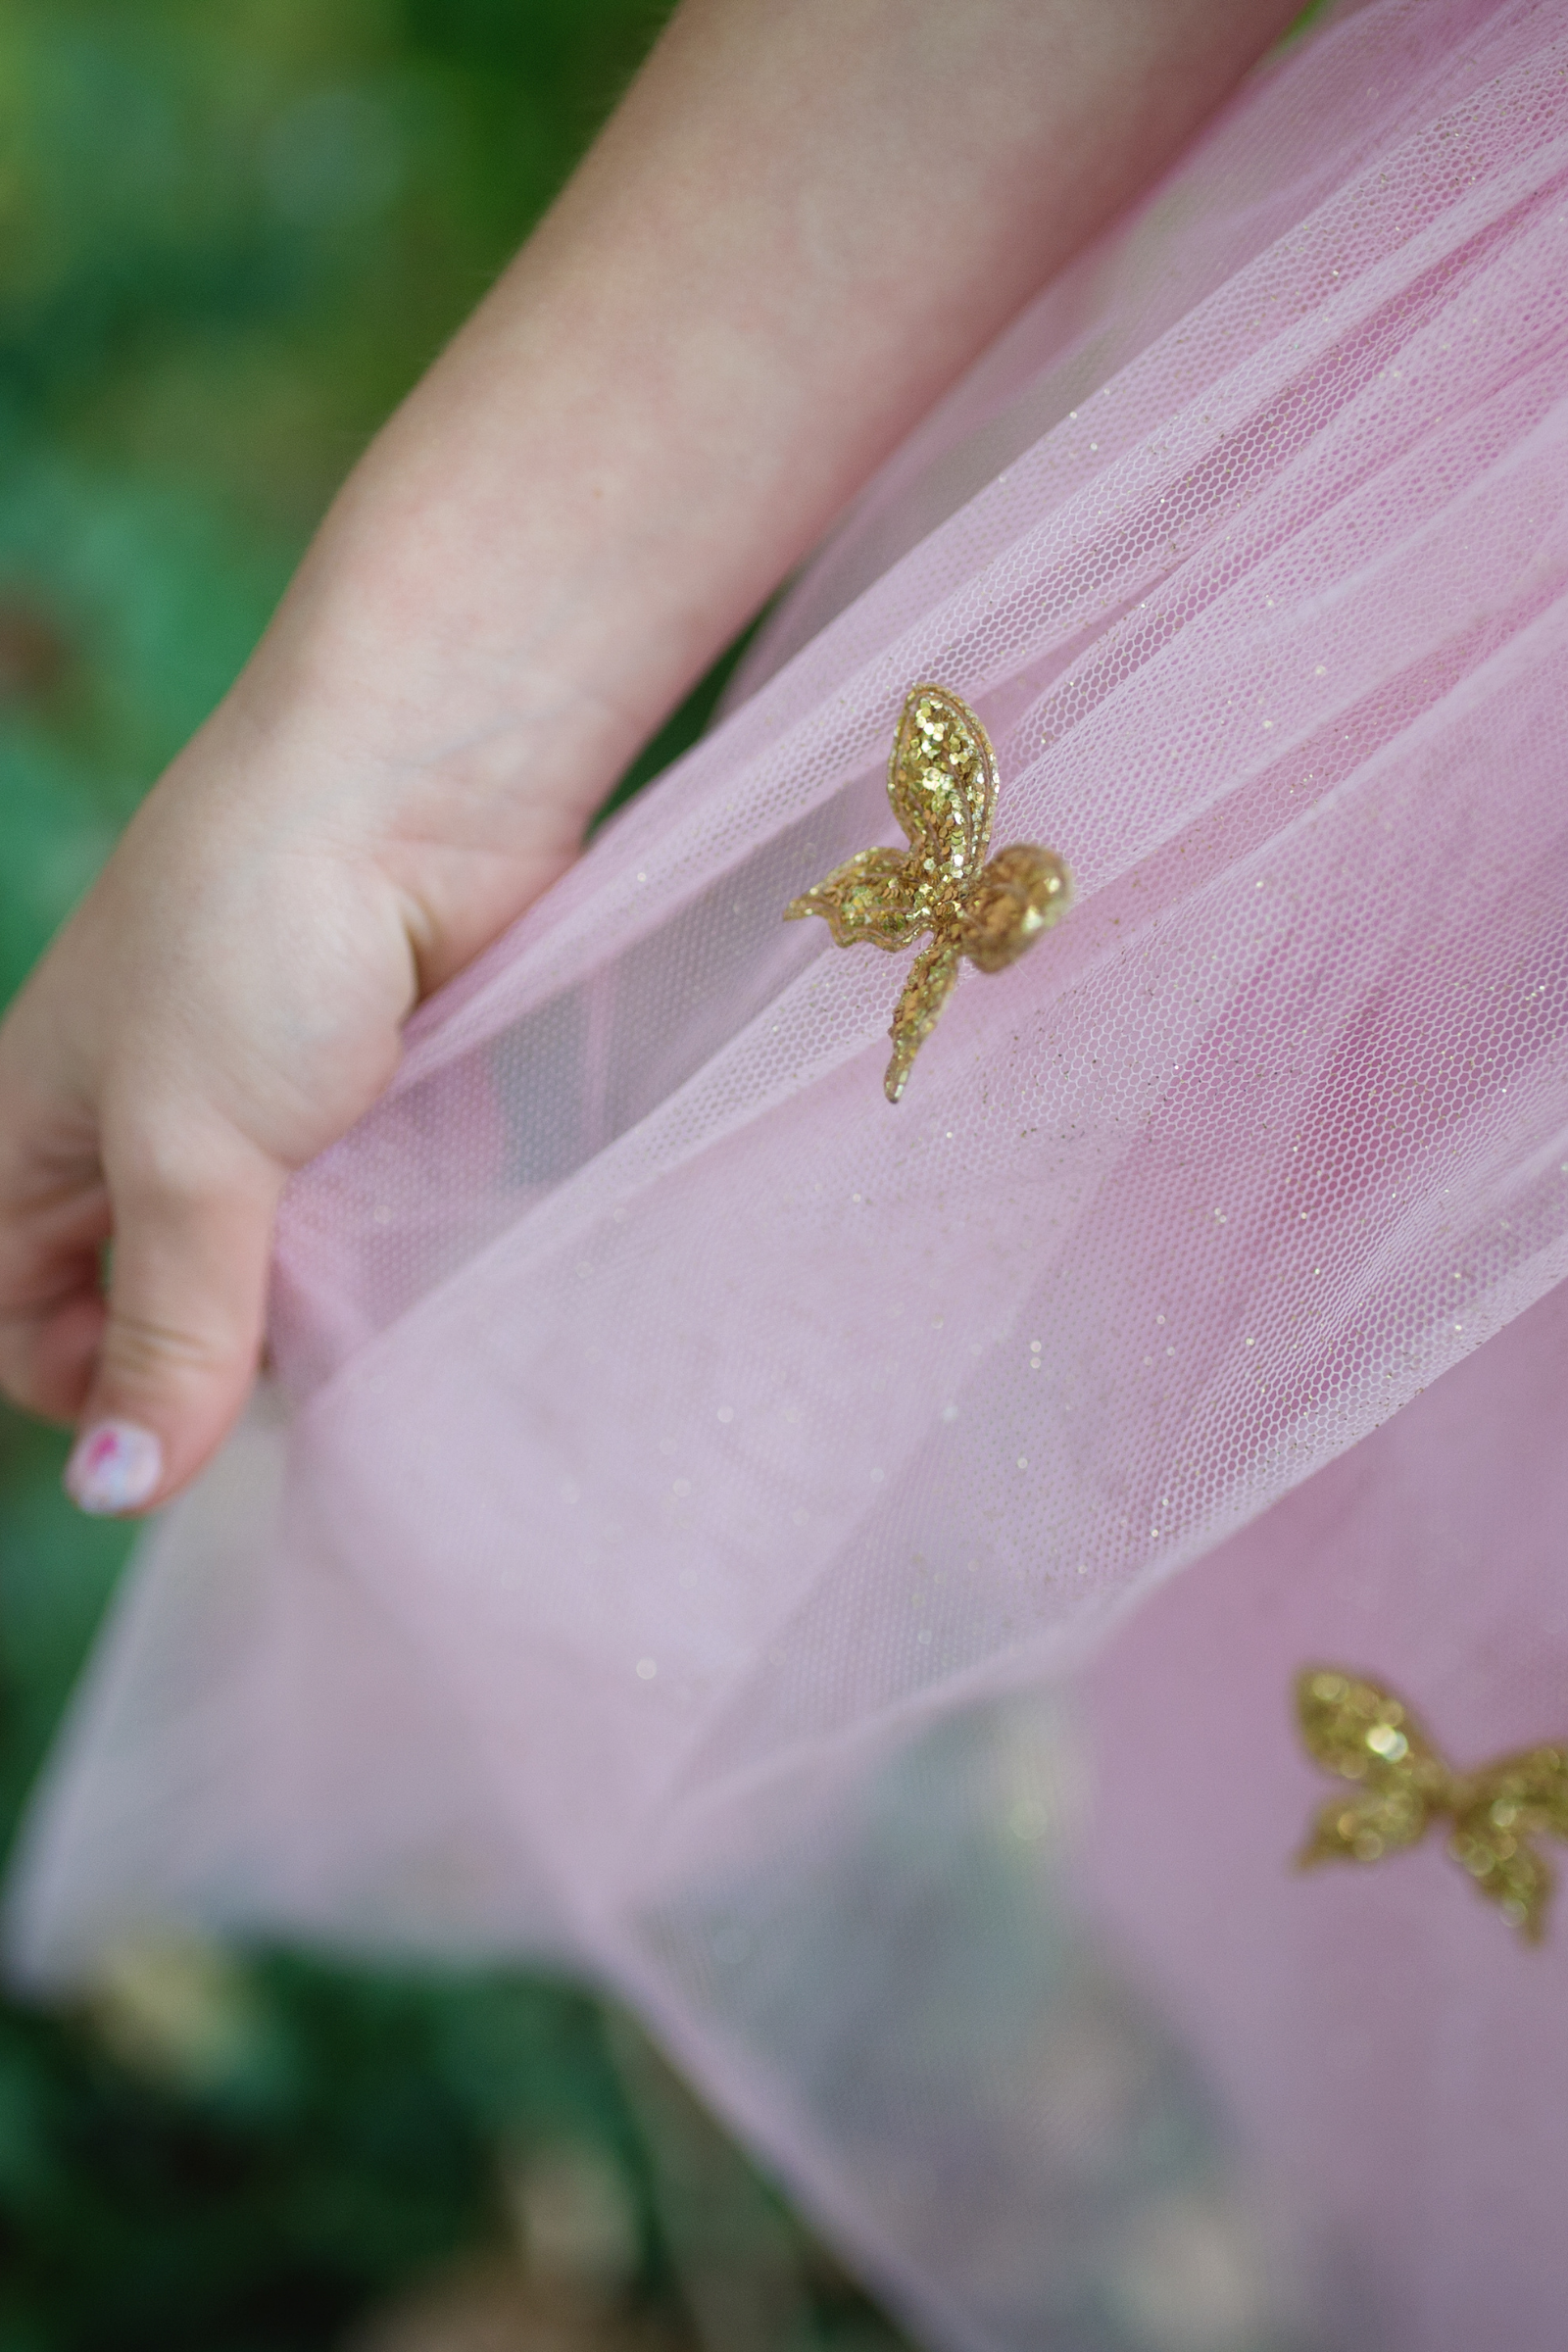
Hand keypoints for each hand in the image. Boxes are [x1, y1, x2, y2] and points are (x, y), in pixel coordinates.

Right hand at [0, 0, 1299, 1511]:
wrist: (424, 773)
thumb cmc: (257, 936)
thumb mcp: (184, 1150)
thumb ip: (164, 1324)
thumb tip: (119, 1496)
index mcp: (32, 1138)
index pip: (24, 1332)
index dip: (93, 1394)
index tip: (195, 1413)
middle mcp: (139, 1134)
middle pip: (153, 1315)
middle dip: (215, 1364)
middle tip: (304, 1374)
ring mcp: (265, 1115)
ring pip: (272, 1277)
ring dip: (317, 1315)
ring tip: (378, 1322)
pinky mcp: (375, 1100)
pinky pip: (364, 1222)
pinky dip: (390, 1256)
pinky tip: (435, 1273)